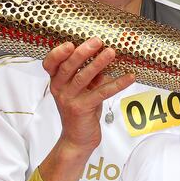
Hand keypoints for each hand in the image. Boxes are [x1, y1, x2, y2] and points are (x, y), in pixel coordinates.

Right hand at [43, 37, 134, 152]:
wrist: (77, 139)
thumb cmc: (81, 111)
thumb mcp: (83, 90)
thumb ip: (90, 75)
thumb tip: (107, 55)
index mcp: (57, 81)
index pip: (50, 64)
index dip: (58, 53)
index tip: (70, 43)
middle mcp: (60, 89)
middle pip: (68, 67)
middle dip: (83, 52)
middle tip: (97, 41)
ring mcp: (69, 99)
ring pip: (83, 77)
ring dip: (99, 63)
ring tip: (111, 53)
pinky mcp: (82, 109)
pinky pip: (101, 93)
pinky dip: (117, 84)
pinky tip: (129, 77)